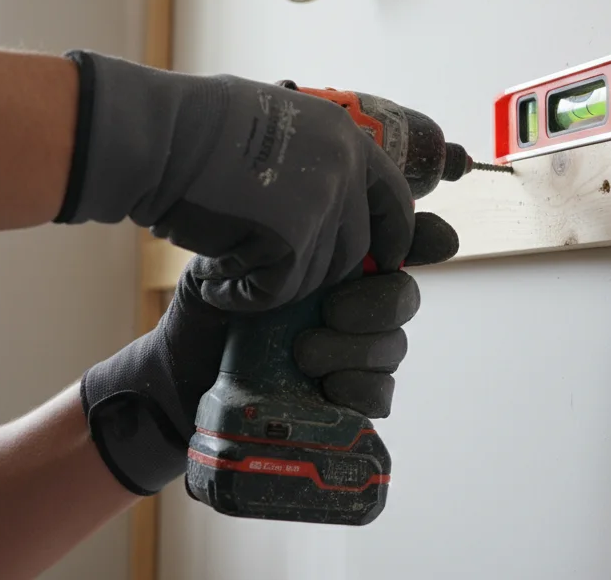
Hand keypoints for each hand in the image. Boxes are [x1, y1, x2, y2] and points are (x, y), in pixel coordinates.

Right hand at [55, 51, 414, 309]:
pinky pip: (276, 292)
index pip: (393, 198)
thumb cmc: (195, 126)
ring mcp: (321, 206)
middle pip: (352, 250)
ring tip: (222, 263)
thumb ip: (312, 158)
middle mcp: (343, 170)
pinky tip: (212, 278)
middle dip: (312, 269)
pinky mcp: (290, 242)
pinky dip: (242, 294)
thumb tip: (329, 197)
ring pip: (313, 277)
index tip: (383, 260)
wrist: (160, 136)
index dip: (391, 235)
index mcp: (345, 136)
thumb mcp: (277, 121)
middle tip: (266, 268)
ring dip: (268, 280)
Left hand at [80, 212, 458, 495]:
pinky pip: (381, 395)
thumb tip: (315, 208)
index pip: (407, 239)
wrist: (183, 373)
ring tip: (303, 354)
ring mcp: (357, 352)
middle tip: (331, 309)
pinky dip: (360, 390)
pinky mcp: (348, 400)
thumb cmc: (211, 306)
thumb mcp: (234, 254)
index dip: (427, 238)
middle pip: (404, 294)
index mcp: (341, 259)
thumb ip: (278, 228)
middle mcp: (358, 302)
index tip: (419, 243)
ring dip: (356, 350)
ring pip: (393, 346)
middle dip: (377, 302)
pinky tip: (328, 388)